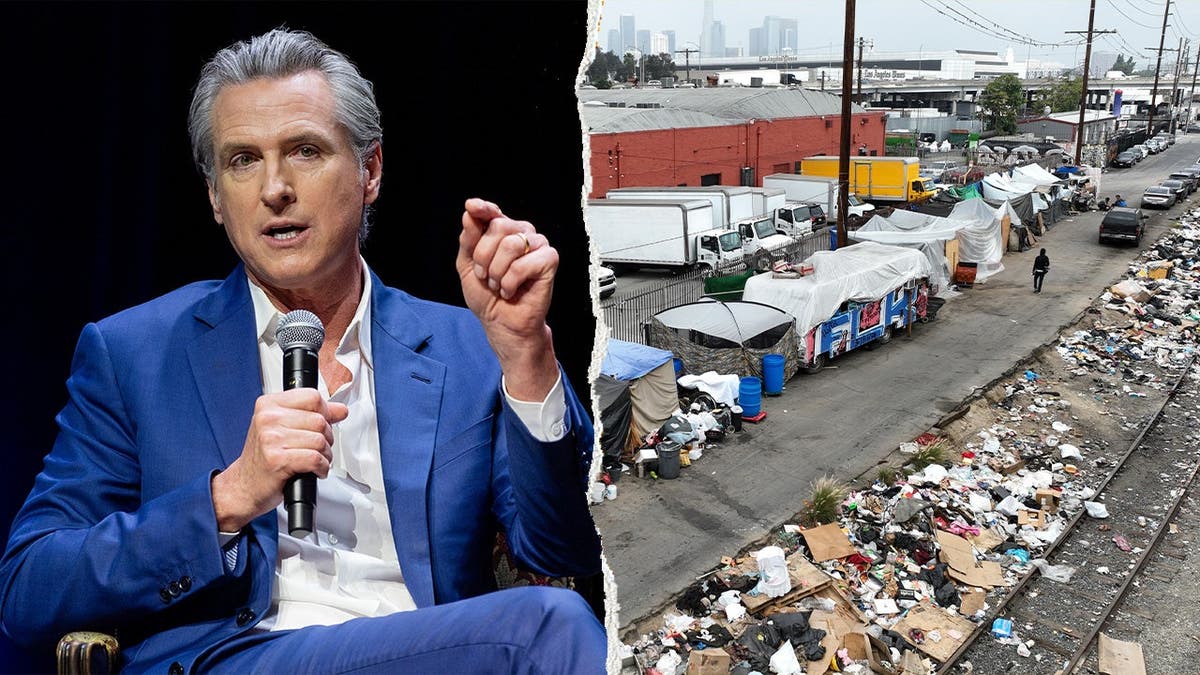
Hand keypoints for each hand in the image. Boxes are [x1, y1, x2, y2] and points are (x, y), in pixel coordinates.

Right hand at [211, 389, 348, 531]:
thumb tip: (340, 409)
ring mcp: (271, 439)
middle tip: (318, 448)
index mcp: (269, 404)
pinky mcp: (277, 460)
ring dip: (325, 455)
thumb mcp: (283, 428)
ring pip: (319, 440)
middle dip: (327, 438)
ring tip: (315, 460)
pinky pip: (315, 458)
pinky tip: (315, 470)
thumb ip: (312, 414)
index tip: (323, 424)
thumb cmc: (263, 457)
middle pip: (320, 420)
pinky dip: (321, 467)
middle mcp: (268, 418)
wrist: (244, 486)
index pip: (312, 397)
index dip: (325, 412)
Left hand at [457, 198, 558, 399]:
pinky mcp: (549, 260)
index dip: (483, 208)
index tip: (473, 207)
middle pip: (498, 226)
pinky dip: (512, 281)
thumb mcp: (468, 266)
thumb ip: (468, 240)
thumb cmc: (488, 297)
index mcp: (503, 233)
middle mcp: (522, 234)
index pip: (493, 212)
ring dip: (497, 272)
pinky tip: (512, 290)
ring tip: (499, 285)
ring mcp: (538, 246)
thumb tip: (471, 213)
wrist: (501, 324)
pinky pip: (524, 263)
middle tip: (486, 276)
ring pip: (511, 244)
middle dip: (484, 256)